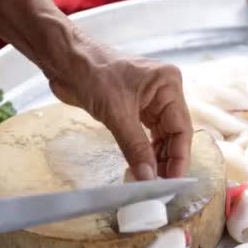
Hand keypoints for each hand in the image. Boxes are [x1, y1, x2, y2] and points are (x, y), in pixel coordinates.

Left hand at [48, 33, 192, 179]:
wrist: (64, 61)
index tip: (173, 182)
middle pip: (173, 134)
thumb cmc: (91, 73)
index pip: (182, 128)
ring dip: (155, 158)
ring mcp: (149, 101)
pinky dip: (143, 152)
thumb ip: (135, 147)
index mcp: (168, 85)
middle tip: (159, 186)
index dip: (179, 157)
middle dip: (167, 160)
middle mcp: (164, 92)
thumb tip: (148, 177)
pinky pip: (145, 135)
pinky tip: (140, 167)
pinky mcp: (133, 109)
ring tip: (148, 181)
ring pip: (160, 137)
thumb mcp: (117, 114)